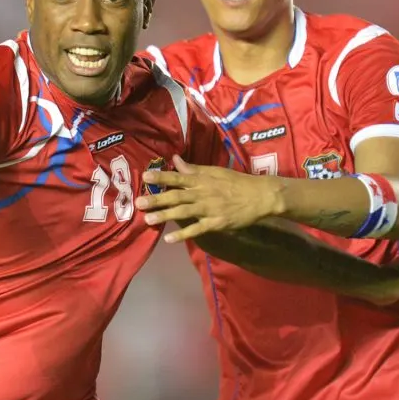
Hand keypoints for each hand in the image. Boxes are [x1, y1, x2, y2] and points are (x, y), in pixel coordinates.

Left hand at [136, 155, 280, 242]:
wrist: (260, 196)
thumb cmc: (236, 182)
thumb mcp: (215, 171)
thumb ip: (194, 169)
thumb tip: (175, 160)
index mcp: (202, 180)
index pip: (178, 177)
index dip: (161, 178)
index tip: (145, 177)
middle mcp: (202, 193)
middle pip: (176, 196)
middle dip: (157, 199)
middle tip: (139, 203)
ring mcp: (209, 209)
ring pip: (183, 212)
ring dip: (165, 216)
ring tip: (148, 220)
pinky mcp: (216, 223)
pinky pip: (197, 229)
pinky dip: (183, 234)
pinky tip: (169, 239)